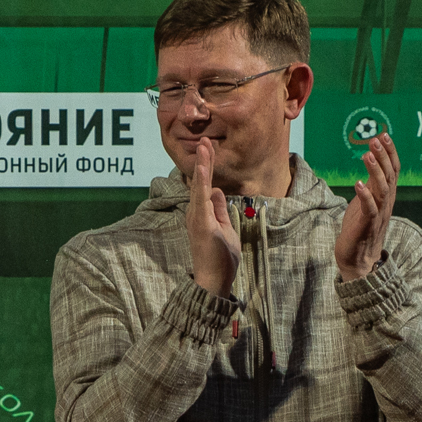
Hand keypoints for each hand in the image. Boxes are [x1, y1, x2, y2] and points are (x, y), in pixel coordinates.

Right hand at [185, 137, 240, 296]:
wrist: (213, 280)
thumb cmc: (220, 258)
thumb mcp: (225, 228)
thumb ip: (220, 210)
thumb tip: (218, 191)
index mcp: (202, 214)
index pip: (205, 186)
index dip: (208, 167)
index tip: (209, 148)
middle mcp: (196, 214)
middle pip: (200, 182)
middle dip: (204, 161)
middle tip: (206, 140)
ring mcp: (197, 219)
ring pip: (199, 187)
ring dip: (203, 166)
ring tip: (205, 147)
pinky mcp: (201, 225)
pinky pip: (201, 201)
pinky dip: (202, 184)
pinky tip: (204, 171)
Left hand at [336, 131, 399, 281]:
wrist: (358, 260)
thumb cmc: (360, 228)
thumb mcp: (366, 200)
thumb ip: (371, 183)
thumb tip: (372, 160)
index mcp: (386, 196)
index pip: (393, 170)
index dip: (390, 152)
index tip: (383, 135)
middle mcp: (386, 203)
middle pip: (390, 176)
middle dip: (383, 156)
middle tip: (375, 139)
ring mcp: (378, 215)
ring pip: (382, 189)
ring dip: (375, 171)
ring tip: (366, 155)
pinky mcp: (367, 226)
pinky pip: (370, 209)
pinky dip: (365, 196)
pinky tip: (357, 184)